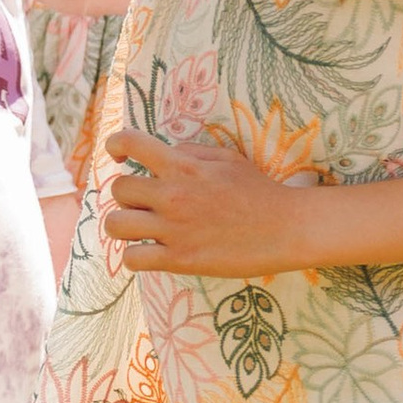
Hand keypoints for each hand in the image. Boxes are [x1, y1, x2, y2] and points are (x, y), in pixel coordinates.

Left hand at [104, 127, 310, 275]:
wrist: (286, 229)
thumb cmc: (260, 192)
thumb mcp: (228, 158)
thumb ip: (191, 151)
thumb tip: (165, 153)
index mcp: (184, 165)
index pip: (130, 142)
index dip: (116, 146)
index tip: (120, 156)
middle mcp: (172, 195)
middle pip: (118, 189)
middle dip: (128, 195)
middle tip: (146, 203)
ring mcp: (174, 229)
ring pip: (116, 224)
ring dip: (124, 225)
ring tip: (142, 229)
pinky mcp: (180, 259)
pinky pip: (132, 259)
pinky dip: (136, 257)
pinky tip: (151, 253)